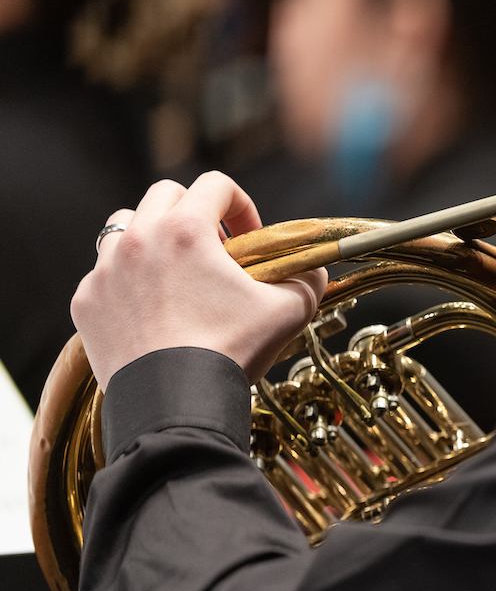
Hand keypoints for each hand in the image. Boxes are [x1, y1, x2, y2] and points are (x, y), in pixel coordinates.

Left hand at [72, 172, 327, 388]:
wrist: (176, 406)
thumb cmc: (231, 353)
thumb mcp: (289, 311)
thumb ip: (308, 279)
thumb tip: (315, 270)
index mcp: (185, 231)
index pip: (216, 184)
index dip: (242, 205)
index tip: (251, 239)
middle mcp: (138, 240)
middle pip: (165, 195)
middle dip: (195, 214)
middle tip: (217, 251)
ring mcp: (105, 271)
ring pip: (125, 227)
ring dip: (154, 238)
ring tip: (177, 273)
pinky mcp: (87, 303)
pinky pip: (104, 274)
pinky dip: (128, 281)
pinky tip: (152, 309)